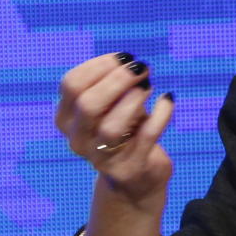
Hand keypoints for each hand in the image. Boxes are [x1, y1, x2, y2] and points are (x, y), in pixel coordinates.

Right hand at [56, 52, 175, 214]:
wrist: (136, 179)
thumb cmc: (124, 132)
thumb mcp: (113, 106)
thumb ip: (116, 86)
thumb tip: (133, 64)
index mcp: (67, 118)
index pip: (71, 85)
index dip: (99, 65)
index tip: (124, 57)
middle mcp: (78, 140)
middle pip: (87, 104)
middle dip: (117, 79)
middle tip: (141, 67)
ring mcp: (101, 158)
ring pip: (111, 126)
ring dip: (134, 99)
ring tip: (149, 85)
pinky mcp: (129, 169)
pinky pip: (146, 137)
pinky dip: (160, 115)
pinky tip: (167, 98)